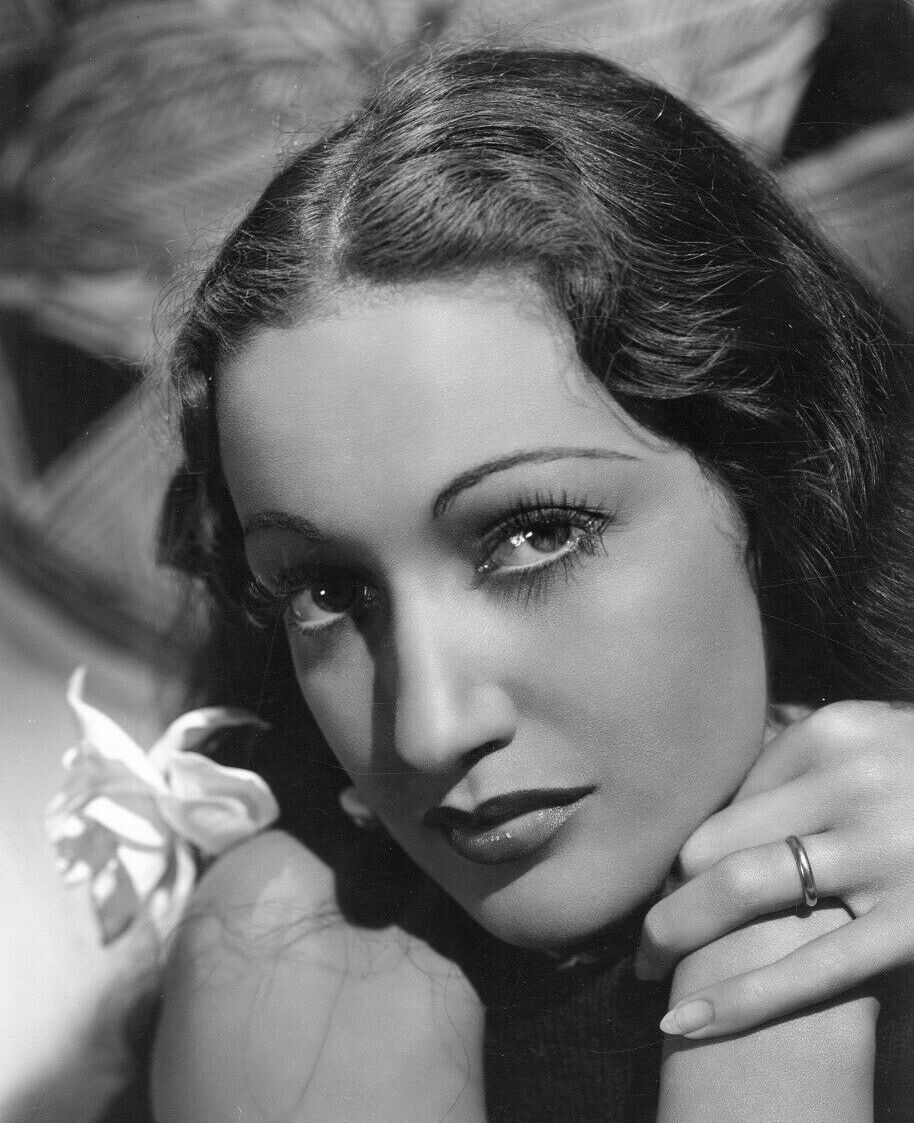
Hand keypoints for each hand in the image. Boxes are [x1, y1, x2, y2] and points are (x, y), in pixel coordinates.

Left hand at [635, 700, 913, 1037]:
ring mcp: (885, 854)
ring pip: (741, 891)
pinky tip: (688, 1023)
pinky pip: (811, 968)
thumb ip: (804, 754)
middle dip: (667, 893)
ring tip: (647, 970)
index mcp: (832, 733)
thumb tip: (726, 781)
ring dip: (675, 935)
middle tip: (640, 933)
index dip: (684, 847)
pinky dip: (741, 999)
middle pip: (716, 840)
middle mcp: (850, 784)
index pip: (723, 796)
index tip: (664, 880)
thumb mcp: (878, 737)